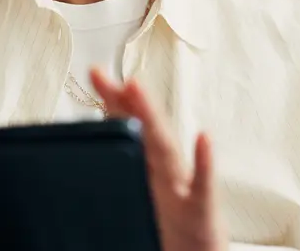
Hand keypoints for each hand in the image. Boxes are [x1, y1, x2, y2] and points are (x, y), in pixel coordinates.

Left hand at [90, 68, 227, 250]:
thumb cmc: (176, 227)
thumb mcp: (146, 193)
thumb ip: (128, 165)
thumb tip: (96, 144)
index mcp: (151, 169)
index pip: (131, 128)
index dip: (113, 100)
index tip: (95, 74)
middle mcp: (167, 173)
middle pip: (145, 130)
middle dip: (126, 99)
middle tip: (105, 73)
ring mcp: (184, 189)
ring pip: (167, 150)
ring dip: (152, 117)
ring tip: (136, 88)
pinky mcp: (201, 213)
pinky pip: (203, 188)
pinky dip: (204, 163)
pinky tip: (203, 139)